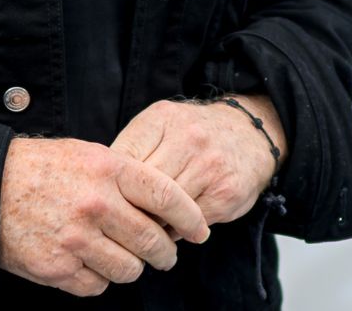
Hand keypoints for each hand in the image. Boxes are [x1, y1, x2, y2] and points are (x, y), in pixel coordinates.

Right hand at [0, 135, 211, 297]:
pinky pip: (98, 286)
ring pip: (129, 269)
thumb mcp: (87, 155)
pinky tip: (90, 263)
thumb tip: (164, 204)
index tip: (201, 229)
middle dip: (166, 253)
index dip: (191, 216)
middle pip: (153, 240)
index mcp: (108, 169)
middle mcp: (96, 204)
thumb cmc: (41, 168)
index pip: (167, 196)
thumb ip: (125, 176)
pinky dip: (99, 279)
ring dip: (132, 267)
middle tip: (166, 254)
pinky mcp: (58, 268)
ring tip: (123, 257)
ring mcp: (77, 239)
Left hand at [109, 94, 287, 227]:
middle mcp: (187, 140)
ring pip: (164, 210)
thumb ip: (132, 149)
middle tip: (120, 222)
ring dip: (151, 224)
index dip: (110, 186)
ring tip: (144, 228)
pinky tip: (171, 227)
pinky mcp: (225, 194)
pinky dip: (174, 231)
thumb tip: (101, 189)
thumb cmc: (192, 134)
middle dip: (129, 209)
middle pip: (142, 188)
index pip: (121, 160)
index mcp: (161, 120)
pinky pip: (188, 225)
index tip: (106, 199)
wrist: (250, 134)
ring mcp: (209, 167)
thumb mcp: (161, 125)